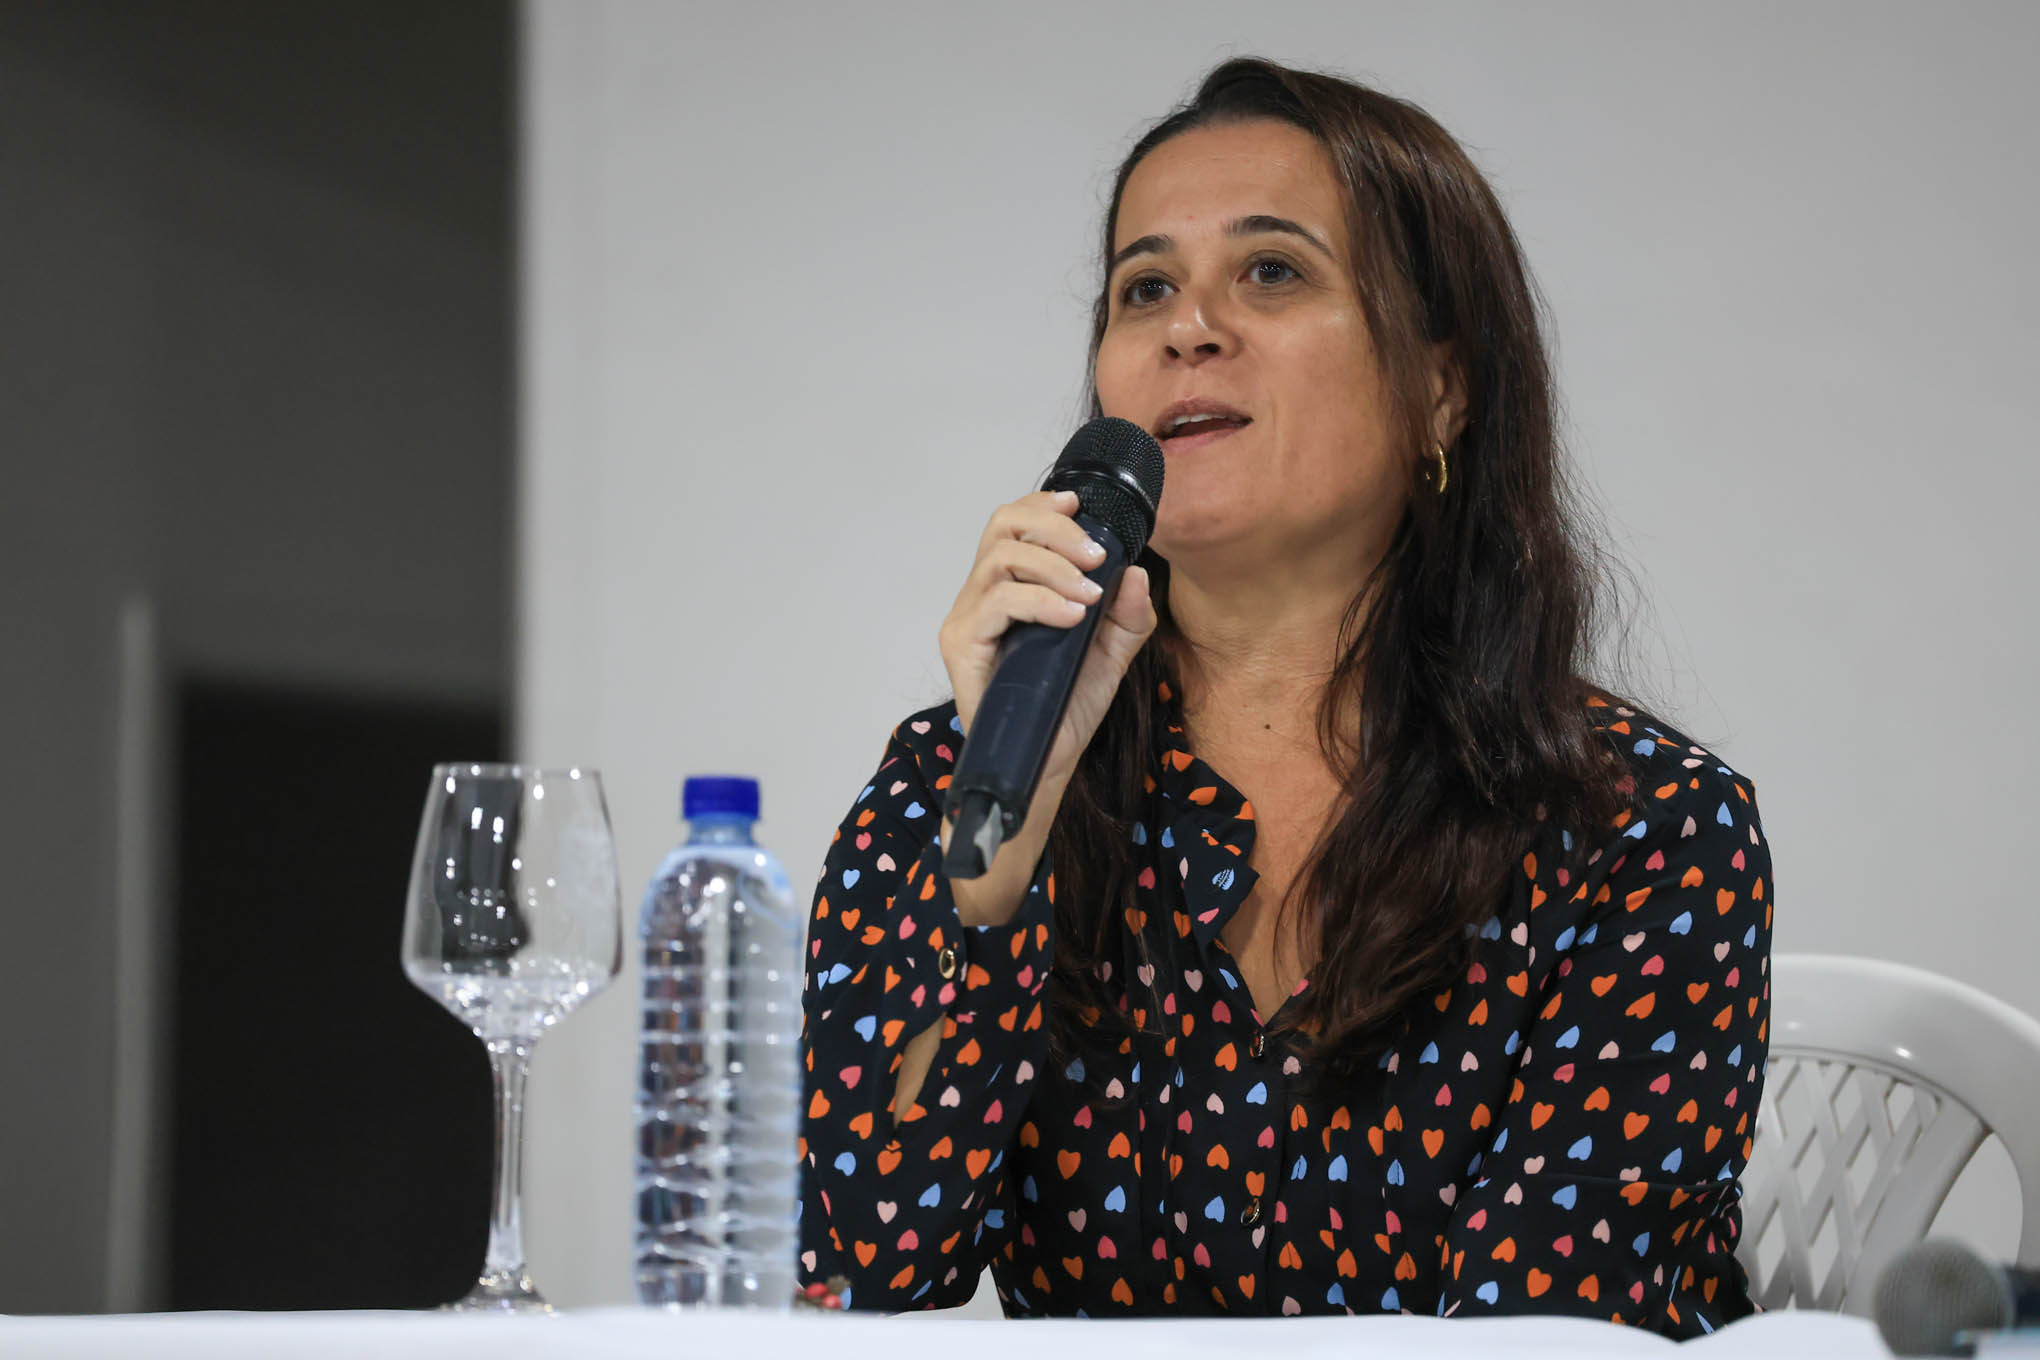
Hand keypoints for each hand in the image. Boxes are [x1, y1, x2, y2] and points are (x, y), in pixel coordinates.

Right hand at [937, 488, 1157, 783]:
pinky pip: (997, 601)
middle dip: (1054, 528)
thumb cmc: (1068, 706)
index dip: (1043, 505)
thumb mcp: (1112, 653)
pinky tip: (1072, 617)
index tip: (1080, 505)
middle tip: (1095, 556)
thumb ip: (1128, 614)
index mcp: (1012, 586)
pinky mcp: (961, 643)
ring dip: (1053, 566)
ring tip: (1088, 595)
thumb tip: (1137, 572)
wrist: (1048, 762)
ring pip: (1000, 558)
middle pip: (1002, 526)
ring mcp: (968, 617)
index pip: (1014, 523)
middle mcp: (983, 595)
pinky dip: (1039, 600)